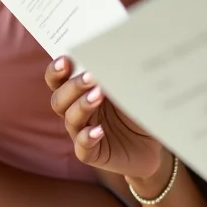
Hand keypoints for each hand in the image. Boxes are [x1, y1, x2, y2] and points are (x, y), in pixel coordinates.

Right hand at [46, 55, 162, 179]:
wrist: (150, 143)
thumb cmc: (134, 106)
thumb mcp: (127, 86)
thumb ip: (115, 72)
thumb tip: (114, 53)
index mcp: (79, 90)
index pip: (58, 79)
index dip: (56, 70)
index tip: (65, 59)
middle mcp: (76, 110)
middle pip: (59, 99)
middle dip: (72, 86)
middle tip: (90, 77)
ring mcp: (82, 132)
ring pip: (70, 120)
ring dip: (82, 106)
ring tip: (98, 95)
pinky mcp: (92, 153)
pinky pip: (82, 148)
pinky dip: (87, 138)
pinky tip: (99, 130)